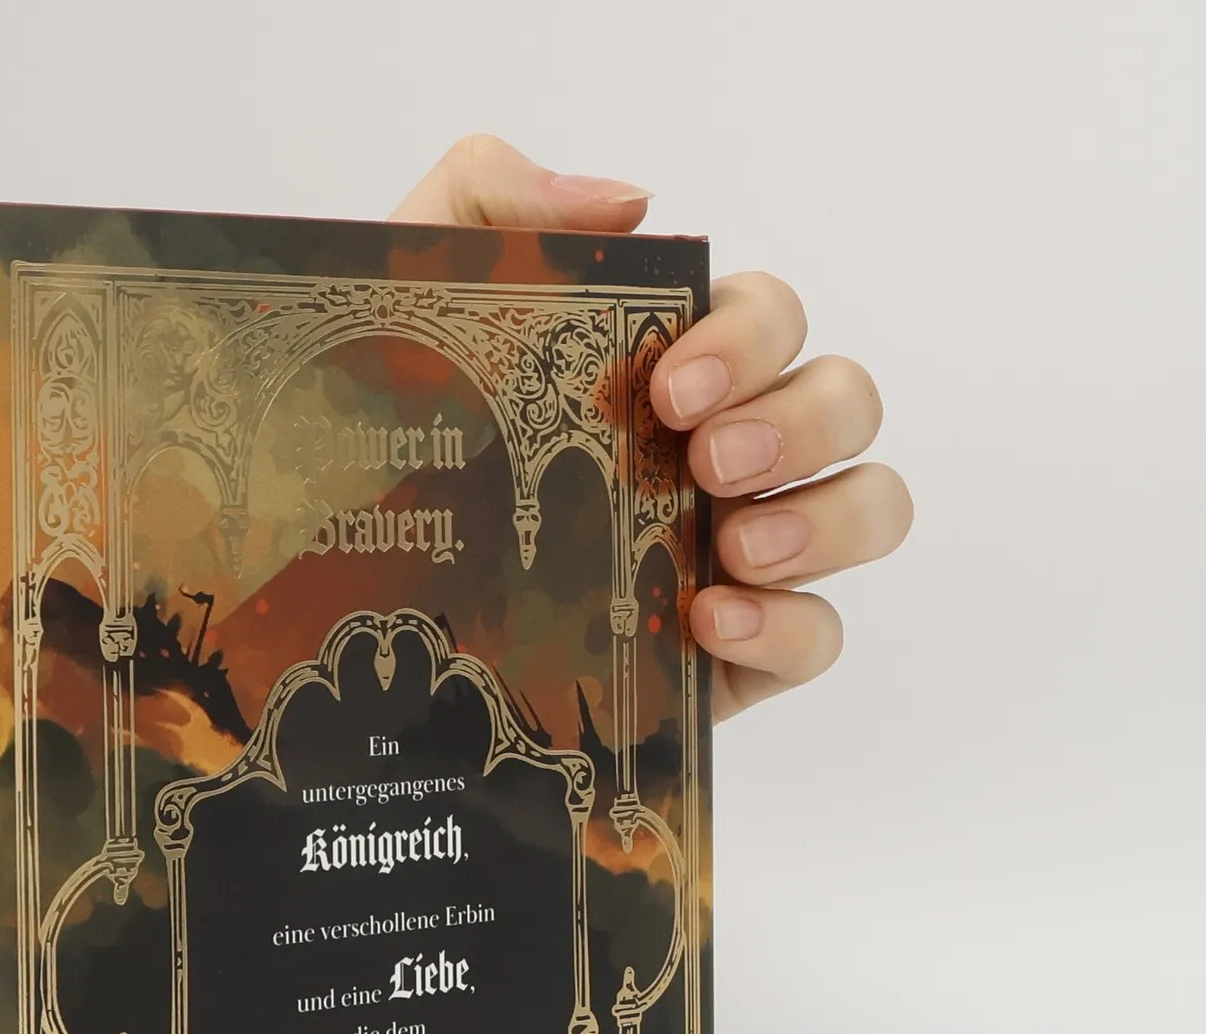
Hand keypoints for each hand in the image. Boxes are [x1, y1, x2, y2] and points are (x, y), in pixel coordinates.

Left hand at [393, 136, 911, 719]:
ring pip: (868, 508)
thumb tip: (627, 201)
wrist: (343, 596)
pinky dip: (790, 626)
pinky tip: (709, 622)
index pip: (769, 320)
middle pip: (845, 403)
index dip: (748, 340)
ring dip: (828, 519)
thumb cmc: (386, 441)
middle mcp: (724, 454)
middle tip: (707, 462)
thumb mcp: (409, 302)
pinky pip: (818, 636)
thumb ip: (492, 198)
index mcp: (671, 370)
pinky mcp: (728, 658)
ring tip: (735, 547)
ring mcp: (738, 556)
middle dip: (801, 422)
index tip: (671, 387)